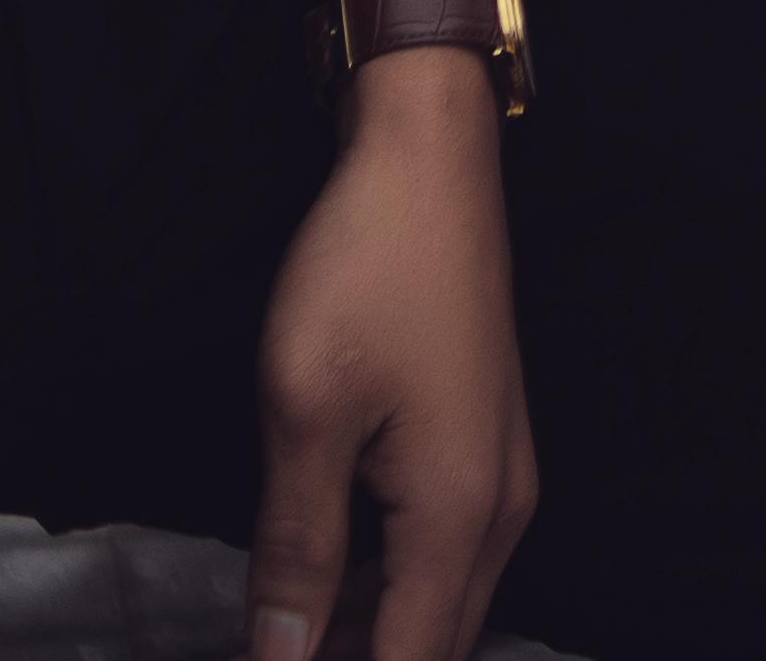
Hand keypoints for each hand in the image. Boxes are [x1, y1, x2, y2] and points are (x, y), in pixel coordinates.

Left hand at [246, 54, 536, 660]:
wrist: (429, 155)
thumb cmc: (369, 266)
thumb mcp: (306, 408)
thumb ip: (295, 550)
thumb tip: (277, 659)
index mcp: (460, 518)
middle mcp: (499, 515)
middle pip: (429, 647)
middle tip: (265, 652)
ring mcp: (500, 478)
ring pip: (437, 605)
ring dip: (364, 633)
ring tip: (281, 631)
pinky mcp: (484, 446)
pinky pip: (440, 555)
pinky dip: (384, 584)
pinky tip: (325, 577)